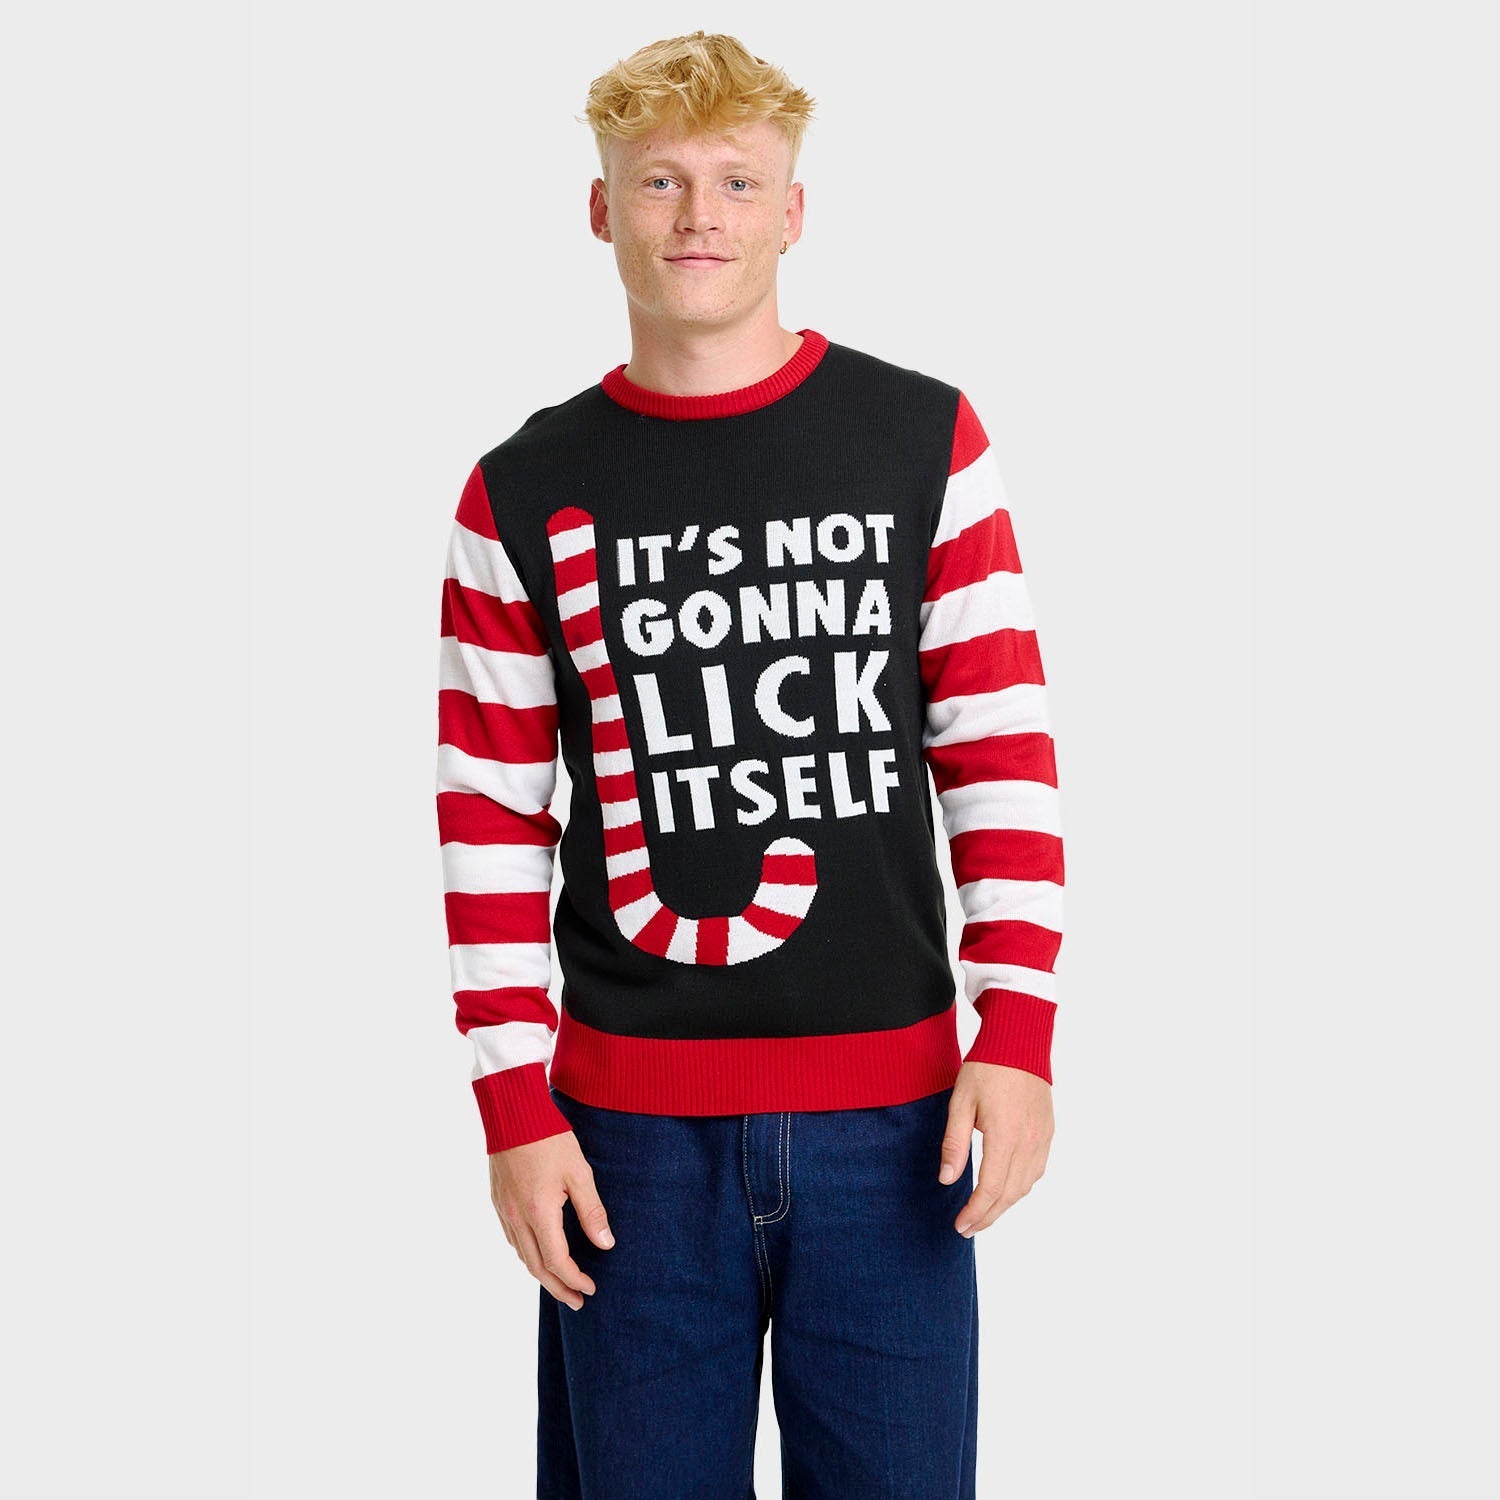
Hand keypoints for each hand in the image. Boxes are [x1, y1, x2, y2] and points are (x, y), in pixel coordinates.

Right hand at [489, 1130, 614, 1309]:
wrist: (512, 1113)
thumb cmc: (549, 1138)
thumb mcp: (579, 1172)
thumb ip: (592, 1211)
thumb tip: (605, 1244)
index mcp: (538, 1213)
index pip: (557, 1261)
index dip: (574, 1279)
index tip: (591, 1288)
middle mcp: (516, 1218)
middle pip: (536, 1267)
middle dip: (558, 1288)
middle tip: (577, 1301)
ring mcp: (504, 1210)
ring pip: (522, 1255)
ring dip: (542, 1273)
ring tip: (560, 1282)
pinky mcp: (498, 1200)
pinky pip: (513, 1239)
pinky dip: (528, 1254)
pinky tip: (539, 1252)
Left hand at [939, 1061, 1052, 1235]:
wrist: (1020, 1042)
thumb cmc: (986, 1069)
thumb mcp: (961, 1102)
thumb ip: (955, 1142)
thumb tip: (948, 1179)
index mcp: (1005, 1137)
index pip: (990, 1189)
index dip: (975, 1212)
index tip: (959, 1226)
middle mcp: (1029, 1143)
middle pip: (1009, 1195)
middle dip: (988, 1216)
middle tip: (967, 1229)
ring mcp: (1042, 1139)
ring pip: (1025, 1186)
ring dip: (1004, 1205)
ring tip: (983, 1213)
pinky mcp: (1048, 1132)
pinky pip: (1036, 1170)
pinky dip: (1020, 1187)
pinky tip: (1006, 1189)